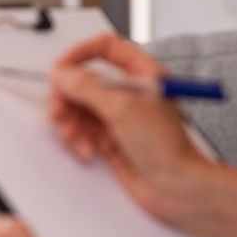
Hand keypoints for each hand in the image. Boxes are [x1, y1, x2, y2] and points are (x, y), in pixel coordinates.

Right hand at [49, 32, 214, 228]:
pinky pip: (83, 131)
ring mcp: (119, 116)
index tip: (60, 70)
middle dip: (68, 98)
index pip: (105, 48)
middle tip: (60, 112)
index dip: (79, 54)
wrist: (176, 187)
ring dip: (71, 123)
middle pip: (85, 81)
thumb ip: (87, 88)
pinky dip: (79, 139)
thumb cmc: (166, 147)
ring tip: (74, 137)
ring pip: (80, 108)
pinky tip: (88, 150)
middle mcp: (129, 92)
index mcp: (142, 74)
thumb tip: (63, 74)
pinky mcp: (111, 138)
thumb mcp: (122, 109)